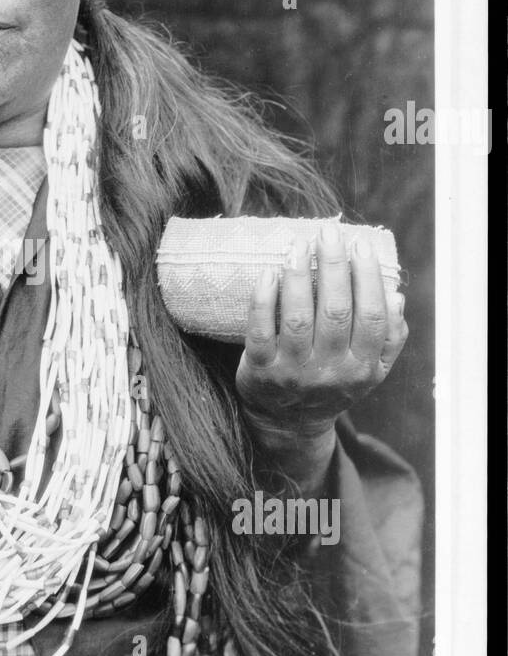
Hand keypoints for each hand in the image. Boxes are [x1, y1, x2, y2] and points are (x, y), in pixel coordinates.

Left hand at [236, 223, 407, 445]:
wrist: (289, 423)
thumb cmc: (334, 382)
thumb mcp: (371, 370)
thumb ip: (390, 336)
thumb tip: (396, 294)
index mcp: (363, 367)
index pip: (371, 317)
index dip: (367, 278)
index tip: (360, 246)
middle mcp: (330, 371)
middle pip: (335, 311)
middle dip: (333, 266)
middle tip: (327, 232)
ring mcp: (293, 372)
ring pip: (298, 318)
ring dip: (299, 276)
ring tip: (298, 245)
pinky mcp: (260, 370)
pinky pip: (261, 331)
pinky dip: (263, 300)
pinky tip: (269, 272)